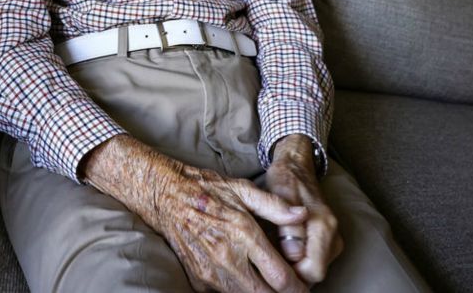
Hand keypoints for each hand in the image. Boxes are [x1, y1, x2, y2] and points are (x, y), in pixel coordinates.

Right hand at [81, 134, 309, 292]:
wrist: (167, 197)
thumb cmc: (208, 191)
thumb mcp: (244, 190)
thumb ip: (275, 206)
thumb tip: (302, 215)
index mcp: (243, 234)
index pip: (279, 277)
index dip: (297, 287)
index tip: (305, 286)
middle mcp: (227, 258)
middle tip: (292, 288)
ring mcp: (210, 273)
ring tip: (271, 283)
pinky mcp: (198, 281)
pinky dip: (240, 291)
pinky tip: (248, 280)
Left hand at [265, 135, 342, 285]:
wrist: (297, 165)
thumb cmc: (286, 179)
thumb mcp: (282, 196)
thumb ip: (288, 226)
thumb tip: (294, 254)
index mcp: (324, 225)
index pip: (313, 270)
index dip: (293, 275)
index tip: (272, 266)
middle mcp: (333, 235)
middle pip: (315, 274)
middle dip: (293, 274)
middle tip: (270, 261)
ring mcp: (332, 239)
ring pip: (314, 270)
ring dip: (295, 269)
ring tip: (274, 254)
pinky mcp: (328, 241)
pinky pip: (314, 262)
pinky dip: (298, 263)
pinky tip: (282, 251)